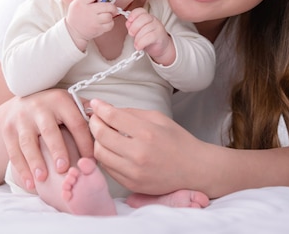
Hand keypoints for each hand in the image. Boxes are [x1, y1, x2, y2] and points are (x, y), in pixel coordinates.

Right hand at [2, 88, 93, 189]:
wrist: (24, 100)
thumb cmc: (55, 107)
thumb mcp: (70, 103)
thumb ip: (86, 114)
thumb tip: (107, 128)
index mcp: (60, 100)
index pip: (76, 123)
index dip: (84, 142)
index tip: (91, 161)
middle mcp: (39, 107)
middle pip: (50, 131)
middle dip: (57, 150)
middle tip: (63, 168)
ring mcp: (21, 118)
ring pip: (28, 142)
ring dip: (35, 161)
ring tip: (42, 178)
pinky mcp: (8, 129)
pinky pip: (14, 151)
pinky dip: (22, 169)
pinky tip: (30, 183)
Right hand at [66, 0, 117, 50]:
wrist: (73, 31)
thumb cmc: (78, 15)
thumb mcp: (77, 3)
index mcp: (80, 3)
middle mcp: (87, 11)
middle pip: (107, 6)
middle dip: (112, 7)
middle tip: (112, 8)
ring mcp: (93, 21)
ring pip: (109, 16)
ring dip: (110, 16)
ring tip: (106, 15)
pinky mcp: (97, 29)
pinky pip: (110, 24)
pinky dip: (110, 23)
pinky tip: (105, 22)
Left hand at [88, 98, 202, 194]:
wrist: (195, 169)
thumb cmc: (179, 142)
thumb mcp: (159, 118)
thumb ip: (132, 113)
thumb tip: (109, 109)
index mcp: (147, 133)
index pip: (113, 117)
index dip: (99, 108)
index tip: (95, 104)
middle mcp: (138, 153)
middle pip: (101, 135)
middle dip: (94, 123)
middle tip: (96, 118)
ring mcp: (133, 172)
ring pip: (100, 154)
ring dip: (97, 141)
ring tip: (104, 134)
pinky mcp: (131, 184)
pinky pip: (107, 168)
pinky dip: (106, 156)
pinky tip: (112, 149)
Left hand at [125, 7, 174, 65]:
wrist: (161, 47)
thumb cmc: (149, 38)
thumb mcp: (138, 31)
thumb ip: (132, 26)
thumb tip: (128, 23)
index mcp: (147, 17)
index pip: (140, 11)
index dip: (133, 14)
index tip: (129, 21)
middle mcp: (153, 20)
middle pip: (143, 18)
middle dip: (134, 27)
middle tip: (131, 34)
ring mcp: (158, 27)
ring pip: (146, 29)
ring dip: (138, 38)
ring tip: (136, 44)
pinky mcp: (160, 36)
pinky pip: (150, 37)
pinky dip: (141, 43)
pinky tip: (139, 46)